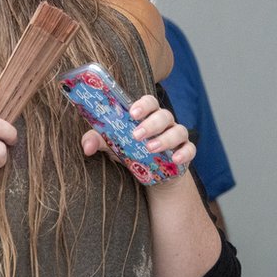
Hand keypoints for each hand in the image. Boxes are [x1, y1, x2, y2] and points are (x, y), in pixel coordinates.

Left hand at [81, 94, 195, 166]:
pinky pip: (190, 149)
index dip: (142, 105)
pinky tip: (175, 159)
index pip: (149, 102)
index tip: (132, 113)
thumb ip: (98, 141)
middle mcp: (164, 122)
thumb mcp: (113, 145)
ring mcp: (177, 136)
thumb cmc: (131, 150)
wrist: (152, 174)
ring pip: (178, 131)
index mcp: (147, 115)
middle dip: (151, 124)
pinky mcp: (185, 152)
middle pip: (163, 115)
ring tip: (150, 148)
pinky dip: (184, 153)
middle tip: (136, 135)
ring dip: (165, 139)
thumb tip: (86, 147)